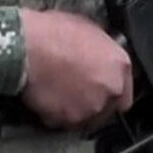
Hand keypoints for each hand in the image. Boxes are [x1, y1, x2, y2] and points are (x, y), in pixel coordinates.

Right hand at [17, 8, 134, 129]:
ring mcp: (90, 107)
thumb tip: (97, 57)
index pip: (125, 94)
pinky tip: (46, 97)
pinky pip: (61, 122)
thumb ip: (100, 52)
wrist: (27, 47)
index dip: (110, 93)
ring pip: (85, 117)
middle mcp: (109, 89)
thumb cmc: (53, 33)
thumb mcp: (88, 31)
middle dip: (92, 102)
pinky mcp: (67, 120)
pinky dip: (53, 114)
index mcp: (119, 65)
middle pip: (106, 108)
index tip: (101, 92)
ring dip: (73, 109)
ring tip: (57, 91)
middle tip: (74, 91)